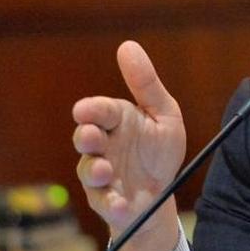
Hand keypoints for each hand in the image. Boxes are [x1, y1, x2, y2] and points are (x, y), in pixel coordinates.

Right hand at [72, 41, 185, 250]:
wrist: (161, 192)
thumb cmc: (158, 150)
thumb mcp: (164, 115)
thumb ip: (147, 85)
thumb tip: (127, 46)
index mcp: (116, 121)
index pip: (100, 111)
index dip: (92, 110)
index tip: (85, 111)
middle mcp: (103, 146)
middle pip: (86, 139)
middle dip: (85, 137)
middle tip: (91, 137)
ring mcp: (101, 174)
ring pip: (89, 171)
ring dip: (95, 171)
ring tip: (104, 171)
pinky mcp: (107, 201)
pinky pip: (104, 203)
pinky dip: (111, 204)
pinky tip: (121, 204)